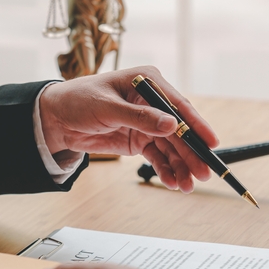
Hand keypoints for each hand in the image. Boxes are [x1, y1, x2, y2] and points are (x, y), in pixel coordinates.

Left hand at [39, 66, 218, 192]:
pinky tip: (173, 182)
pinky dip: (166, 169)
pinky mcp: (139, 140)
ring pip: (171, 147)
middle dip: (191, 153)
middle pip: (179, 130)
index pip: (178, 105)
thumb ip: (139, 117)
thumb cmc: (79, 101)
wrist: (56, 118)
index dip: (197, 125)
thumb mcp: (107, 107)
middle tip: (204, 174)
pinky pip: (157, 156)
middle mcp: (152, 102)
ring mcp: (147, 123)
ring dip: (181, 166)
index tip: (211, 143)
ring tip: (187, 186)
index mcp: (148, 82)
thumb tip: (172, 124)